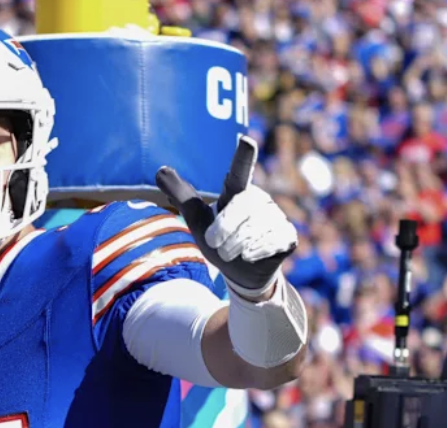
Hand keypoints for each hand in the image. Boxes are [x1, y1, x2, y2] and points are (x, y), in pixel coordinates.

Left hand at [155, 136, 296, 294]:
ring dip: (236, 247)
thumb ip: (181, 195)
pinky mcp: (288, 235)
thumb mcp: (197, 219)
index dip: (243, 156)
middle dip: (224, 232)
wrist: (242, 272)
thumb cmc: (219, 240)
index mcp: (237, 192)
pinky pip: (270, 243)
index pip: (239, 172)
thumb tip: (159, 171)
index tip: (246, 141)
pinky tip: (252, 256)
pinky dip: (255, 253)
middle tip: (218, 244)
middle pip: (240, 211)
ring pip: (253, 230)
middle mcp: (259, 200)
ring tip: (234, 252)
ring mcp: (276, 216)